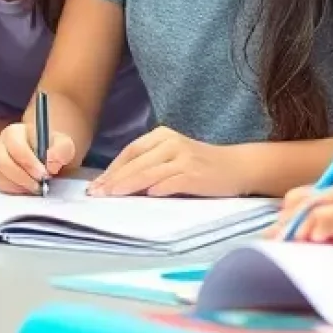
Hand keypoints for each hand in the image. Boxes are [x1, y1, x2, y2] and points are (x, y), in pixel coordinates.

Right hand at [0, 121, 74, 194]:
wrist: (47, 158)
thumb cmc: (53, 150)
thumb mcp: (63, 145)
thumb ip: (60, 151)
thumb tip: (50, 163)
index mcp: (15, 132)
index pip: (16, 147)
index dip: (30, 163)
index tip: (44, 174)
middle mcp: (1, 144)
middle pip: (5, 163)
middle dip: (24, 177)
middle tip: (41, 185)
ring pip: (1, 176)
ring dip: (21, 185)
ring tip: (37, 187)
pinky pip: (0, 186)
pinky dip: (15, 191)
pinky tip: (28, 188)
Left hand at [87, 128, 249, 197]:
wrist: (237, 166)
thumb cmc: (201, 164)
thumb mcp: (172, 156)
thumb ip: (150, 164)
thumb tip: (118, 182)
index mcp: (162, 136)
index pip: (130, 151)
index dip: (111, 168)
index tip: (95, 185)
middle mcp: (171, 143)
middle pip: (136, 161)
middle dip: (114, 178)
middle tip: (96, 193)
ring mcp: (184, 158)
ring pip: (149, 171)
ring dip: (129, 184)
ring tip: (112, 195)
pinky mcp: (195, 174)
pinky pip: (172, 181)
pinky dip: (158, 189)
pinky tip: (146, 196)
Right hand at [271, 178, 332, 259]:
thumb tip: (306, 229)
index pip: (312, 198)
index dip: (297, 218)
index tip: (288, 239)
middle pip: (305, 206)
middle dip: (289, 223)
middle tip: (277, 244)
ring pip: (311, 224)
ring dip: (300, 235)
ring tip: (292, 250)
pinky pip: (324, 241)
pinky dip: (313, 247)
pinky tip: (312, 255)